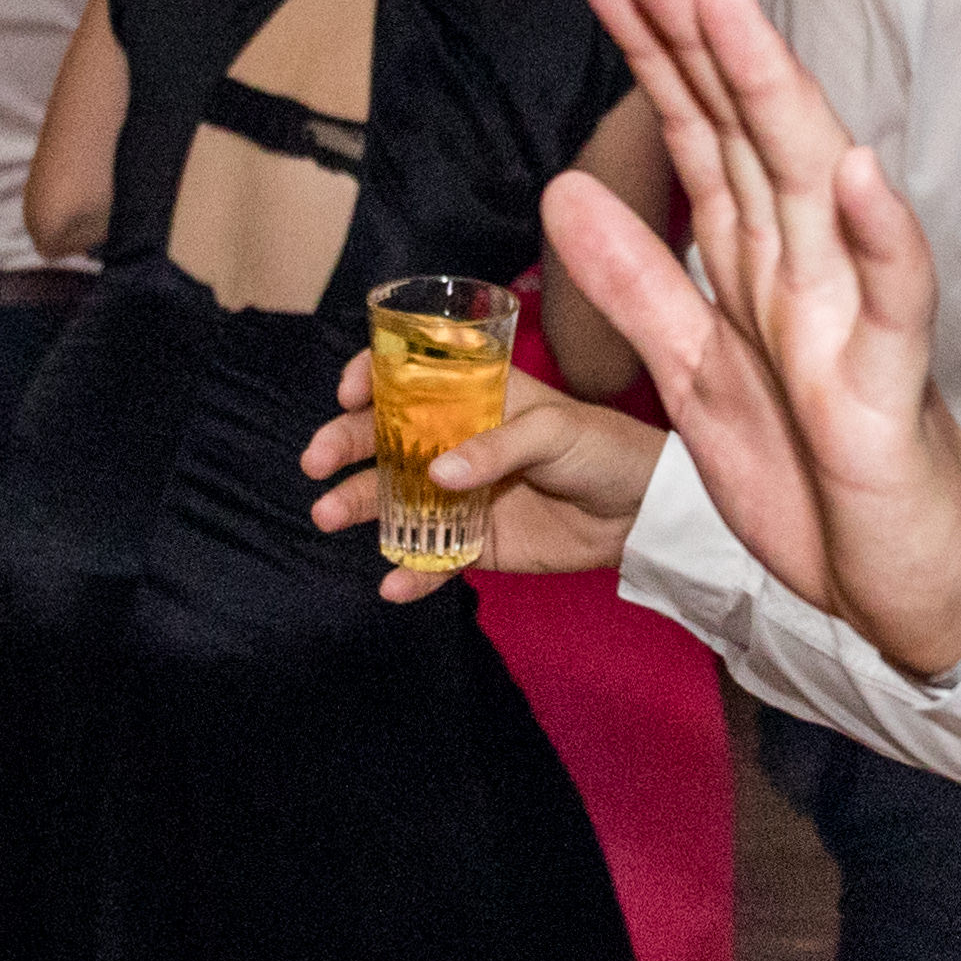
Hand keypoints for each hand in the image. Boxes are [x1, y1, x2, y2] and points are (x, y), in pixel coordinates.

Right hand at [303, 353, 663, 601]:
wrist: (643, 512)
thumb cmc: (604, 447)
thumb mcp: (556, 430)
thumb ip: (497, 447)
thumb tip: (439, 473)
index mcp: (474, 396)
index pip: (408, 376)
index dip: (371, 378)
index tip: (348, 393)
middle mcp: (455, 441)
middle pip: (385, 438)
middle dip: (344, 446)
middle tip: (316, 463)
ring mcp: (460, 494)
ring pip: (396, 497)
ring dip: (359, 505)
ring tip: (329, 516)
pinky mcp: (475, 543)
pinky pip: (433, 558)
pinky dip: (411, 573)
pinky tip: (392, 584)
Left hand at [565, 0, 960, 678]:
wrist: (899, 580)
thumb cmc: (810, 469)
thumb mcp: (694, 373)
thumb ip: (637, 283)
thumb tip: (562, 191)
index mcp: (753, 259)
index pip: (696, 132)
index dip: (652, 49)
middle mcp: (804, 264)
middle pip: (743, 128)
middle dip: (696, 35)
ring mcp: (851, 314)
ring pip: (808, 181)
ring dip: (770, 89)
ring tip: (728, 2)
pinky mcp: (889, 384)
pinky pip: (890, 299)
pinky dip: (875, 235)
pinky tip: (852, 169)